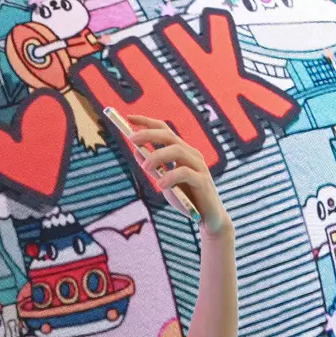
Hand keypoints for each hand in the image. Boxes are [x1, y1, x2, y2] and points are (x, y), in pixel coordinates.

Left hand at [128, 115, 231, 236]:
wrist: (207, 218)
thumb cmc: (185, 197)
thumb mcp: (164, 181)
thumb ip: (153, 167)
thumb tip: (136, 151)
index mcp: (181, 151)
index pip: (164, 130)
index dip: (147, 122)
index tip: (128, 118)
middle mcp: (191, 154)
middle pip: (169, 136)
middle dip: (149, 134)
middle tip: (131, 139)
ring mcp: (198, 166)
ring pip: (177, 150)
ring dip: (157, 156)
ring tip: (145, 168)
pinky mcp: (202, 181)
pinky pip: (185, 173)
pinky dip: (170, 177)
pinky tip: (161, 185)